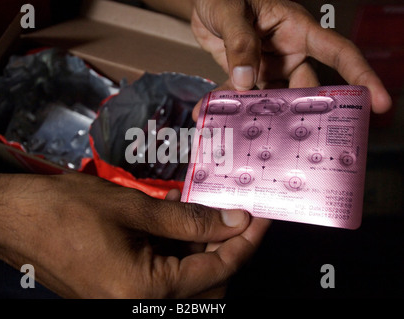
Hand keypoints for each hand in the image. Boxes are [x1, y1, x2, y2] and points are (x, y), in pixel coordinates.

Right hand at [0, 172, 268, 297]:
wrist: (13, 219)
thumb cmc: (65, 210)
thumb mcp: (135, 207)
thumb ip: (189, 219)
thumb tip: (233, 221)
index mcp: (146, 291)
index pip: (217, 269)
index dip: (244, 241)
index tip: (262, 217)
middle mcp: (139, 306)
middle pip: (206, 284)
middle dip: (223, 247)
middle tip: (230, 212)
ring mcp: (127, 302)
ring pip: (186, 283)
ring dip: (200, 248)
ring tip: (203, 213)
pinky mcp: (118, 292)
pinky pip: (162, 279)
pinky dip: (177, 253)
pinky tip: (178, 223)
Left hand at [191, 0, 391, 119]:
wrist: (201, 1)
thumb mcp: (232, 11)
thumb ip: (239, 43)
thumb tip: (245, 80)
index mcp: (297, 29)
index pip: (338, 52)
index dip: (360, 76)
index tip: (377, 102)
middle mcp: (287, 50)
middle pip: (305, 87)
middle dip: (300, 111)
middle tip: (293, 136)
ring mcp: (268, 65)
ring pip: (275, 98)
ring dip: (262, 114)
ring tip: (249, 131)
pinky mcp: (247, 75)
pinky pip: (245, 96)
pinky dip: (234, 106)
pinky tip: (219, 115)